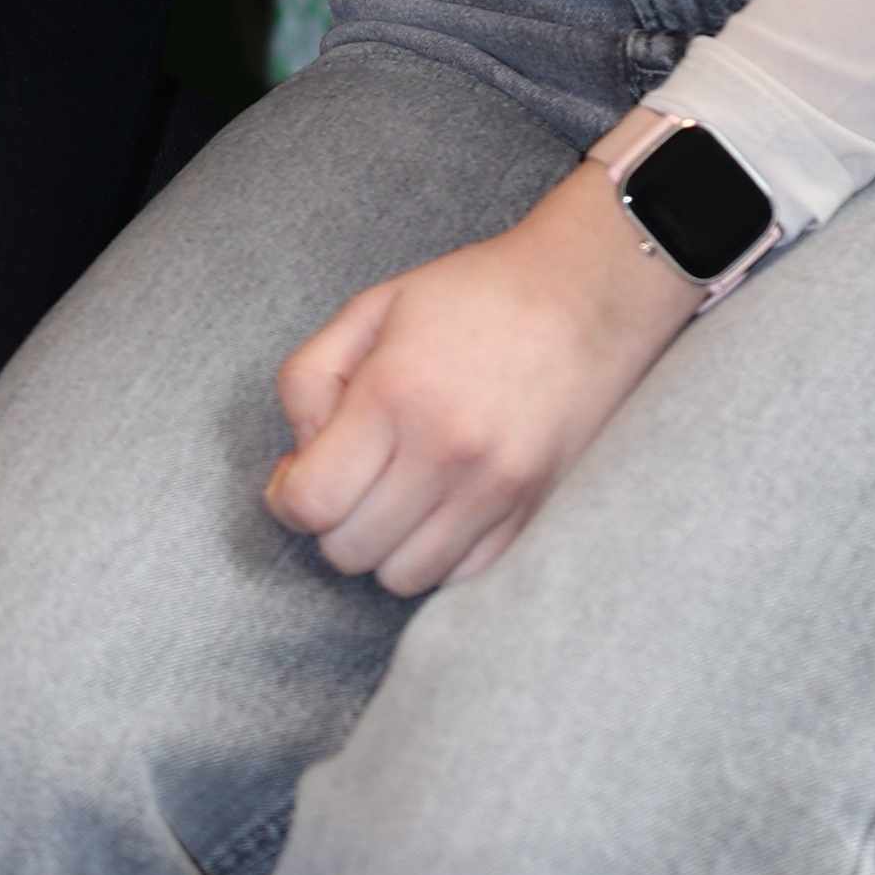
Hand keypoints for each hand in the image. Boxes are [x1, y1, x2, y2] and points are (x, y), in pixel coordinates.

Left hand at [263, 151, 701, 596]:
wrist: (587, 295)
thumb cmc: (473, 296)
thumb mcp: (371, 308)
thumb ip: (310, 380)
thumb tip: (299, 459)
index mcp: (395, 395)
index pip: (312, 503)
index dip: (287, 498)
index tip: (300, 474)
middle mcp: (447, 454)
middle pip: (349, 551)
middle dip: (333, 521)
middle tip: (351, 477)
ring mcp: (497, 492)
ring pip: (402, 578)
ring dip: (384, 546)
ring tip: (396, 494)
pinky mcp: (535, 514)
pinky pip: (461, 578)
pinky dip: (437, 556)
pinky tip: (438, 508)